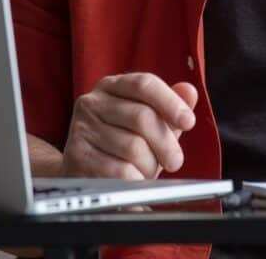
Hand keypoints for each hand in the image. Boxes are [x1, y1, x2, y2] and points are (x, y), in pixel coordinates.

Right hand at [61, 73, 198, 179]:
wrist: (84, 170)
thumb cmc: (121, 144)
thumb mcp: (149, 123)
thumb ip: (169, 107)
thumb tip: (189, 92)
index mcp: (112, 86)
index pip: (144, 84)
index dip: (170, 102)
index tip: (189, 121)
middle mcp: (93, 102)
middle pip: (142, 117)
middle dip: (166, 143)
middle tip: (175, 161)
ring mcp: (82, 128)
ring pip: (133, 147)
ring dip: (149, 165)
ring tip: (147, 171)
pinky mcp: (76, 156)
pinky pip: (119, 171)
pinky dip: (135, 180)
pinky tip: (135, 181)